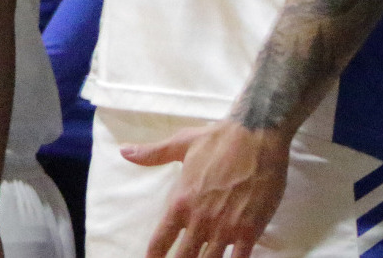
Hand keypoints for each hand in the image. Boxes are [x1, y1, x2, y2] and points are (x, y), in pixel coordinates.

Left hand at [124, 119, 290, 257]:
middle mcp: (200, 219)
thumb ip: (153, 154)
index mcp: (180, 201)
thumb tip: (124, 151)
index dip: (154, 256)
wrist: (257, 136)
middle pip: (183, 257)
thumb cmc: (218, 139)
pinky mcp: (251, 230)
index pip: (161, 239)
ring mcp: (225, 227)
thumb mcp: (181, 144)